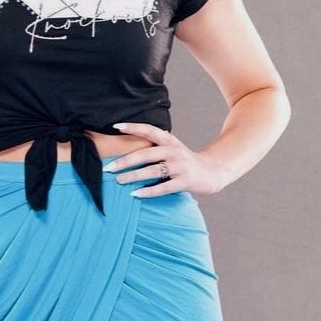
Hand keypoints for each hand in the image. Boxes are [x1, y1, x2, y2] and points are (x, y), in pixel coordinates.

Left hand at [106, 122, 226, 197]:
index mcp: (169, 141)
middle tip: (108, 168)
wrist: (211, 172)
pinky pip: (163, 187)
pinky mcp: (184, 181)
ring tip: (118, 181)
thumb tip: (126, 153)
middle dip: (125, 161)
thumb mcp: (171, 149)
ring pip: (152, 171)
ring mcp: (180, 166)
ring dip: (133, 176)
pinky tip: (135, 194)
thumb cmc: (184, 162)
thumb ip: (154, 148)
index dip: (133, 127)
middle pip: (145, 154)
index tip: (115, 126)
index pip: (149, 130)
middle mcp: (174, 151)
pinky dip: (148, 191)